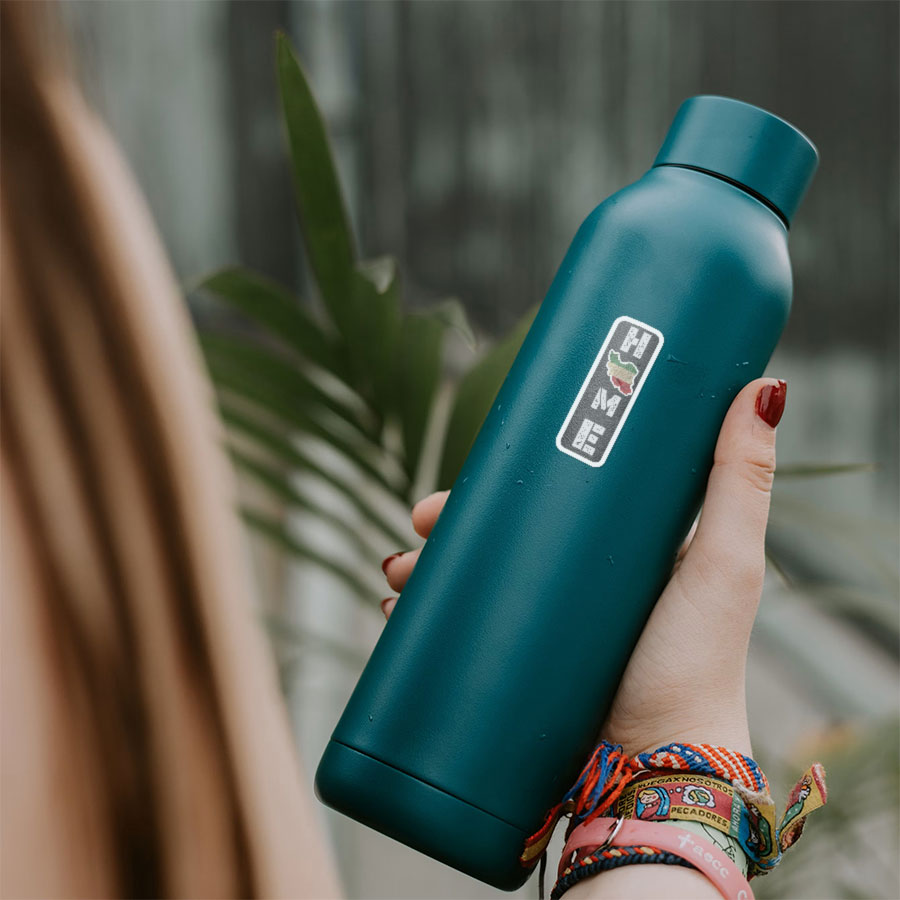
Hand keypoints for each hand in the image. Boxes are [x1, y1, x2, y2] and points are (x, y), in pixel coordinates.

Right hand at [381, 378, 786, 758]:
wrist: (657, 770)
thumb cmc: (699, 665)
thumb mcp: (722, 562)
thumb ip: (741, 479)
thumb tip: (765, 385)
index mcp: (619, 550)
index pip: (554, 493)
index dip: (509, 476)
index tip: (475, 469)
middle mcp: (577, 583)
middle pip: (501, 534)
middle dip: (452, 522)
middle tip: (422, 520)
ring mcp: (543, 627)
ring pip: (472, 580)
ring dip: (427, 568)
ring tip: (397, 573)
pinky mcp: (516, 668)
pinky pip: (459, 632)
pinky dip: (426, 618)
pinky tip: (398, 614)